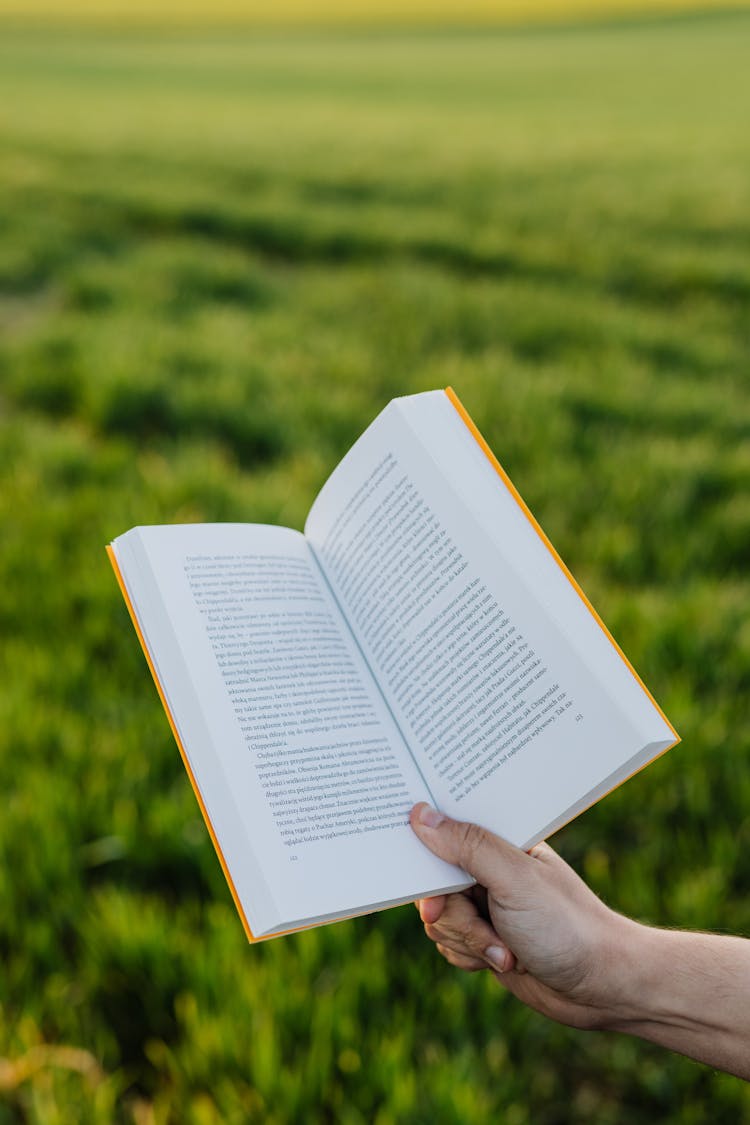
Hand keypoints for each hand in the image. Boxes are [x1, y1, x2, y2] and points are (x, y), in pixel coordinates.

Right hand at [409, 803, 631, 1030]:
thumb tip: (419, 814)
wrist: (601, 987)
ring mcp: (486, 904)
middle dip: (456, 918)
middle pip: (434, 886)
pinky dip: (469, 958)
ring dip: (467, 942)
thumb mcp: (514, 880)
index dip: (429, 865)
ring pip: (439, 919)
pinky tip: (503, 963)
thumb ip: (467, 846)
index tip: (433, 901)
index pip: (444, 834)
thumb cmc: (566, 926)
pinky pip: (448, 944)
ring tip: (507, 952)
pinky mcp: (485, 938)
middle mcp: (489, 869)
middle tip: (488, 933)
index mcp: (500, 842)